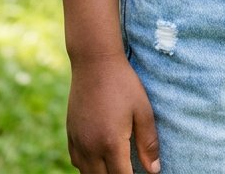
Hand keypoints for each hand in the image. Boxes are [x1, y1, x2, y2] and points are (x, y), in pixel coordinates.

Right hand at [66, 54, 159, 172]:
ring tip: (116, 165)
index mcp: (111, 143)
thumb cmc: (123, 83)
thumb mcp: (142, 110)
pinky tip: (99, 158)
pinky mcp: (70, 133)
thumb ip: (148, 143)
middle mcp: (91, 147)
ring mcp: (78, 141)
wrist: (94, 61)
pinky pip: (76, 161)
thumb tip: (154, 170)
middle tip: (128, 168)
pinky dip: (87, 166)